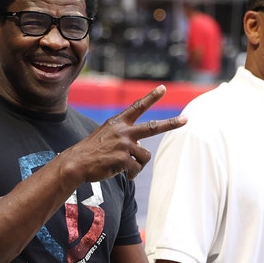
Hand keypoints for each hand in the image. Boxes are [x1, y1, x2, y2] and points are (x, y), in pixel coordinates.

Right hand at [62, 85, 186, 181]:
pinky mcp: (123, 159)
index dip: (151, 97)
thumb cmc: (92, 151)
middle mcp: (123, 131)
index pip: (138, 107)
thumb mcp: (107, 137)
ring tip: (127, 168)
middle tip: (186, 119)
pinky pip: (136, 169)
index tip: (163, 88)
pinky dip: (131, 174)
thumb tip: (142, 149)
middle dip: (171, 123)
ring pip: (145, 156)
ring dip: (138, 165)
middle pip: (153, 127)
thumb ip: (125, 138)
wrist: (77, 162)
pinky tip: (121, 173)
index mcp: (118, 122)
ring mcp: (124, 145)